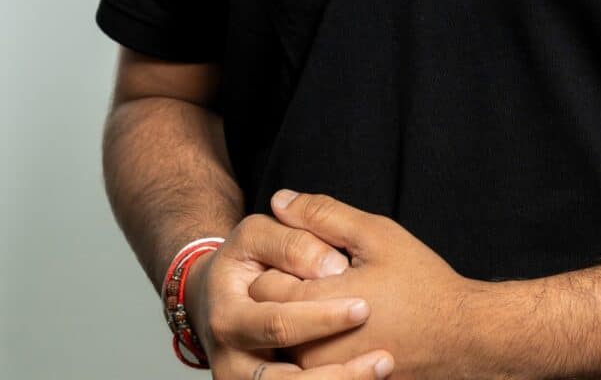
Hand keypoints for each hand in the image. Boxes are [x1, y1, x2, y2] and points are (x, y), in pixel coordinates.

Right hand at [184, 211, 395, 378]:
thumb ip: (293, 243)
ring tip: (383, 367)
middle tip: (385, 357)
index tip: (365, 307)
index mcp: (228, 319)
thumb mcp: (257, 235)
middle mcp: (231, 363)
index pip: (278, 324)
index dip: (321, 318)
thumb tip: (331, 265)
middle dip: (340, 372)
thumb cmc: (243, 259)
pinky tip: (366, 379)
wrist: (215, 298)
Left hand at [248, 191, 484, 379]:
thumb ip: (323, 215)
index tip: (310, 256)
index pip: (263, 286)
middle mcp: (312, 351)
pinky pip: (306, 363)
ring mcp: (325, 375)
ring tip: (334, 299)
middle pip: (269, 317)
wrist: (459, 338)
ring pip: (285, 343)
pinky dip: (314, 342)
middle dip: (286, 291)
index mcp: (318, 307)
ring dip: (298, 319)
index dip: (281, 264)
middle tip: (325, 277)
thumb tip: (279, 201)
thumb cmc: (420, 283)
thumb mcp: (376, 235)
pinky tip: (343, 326)